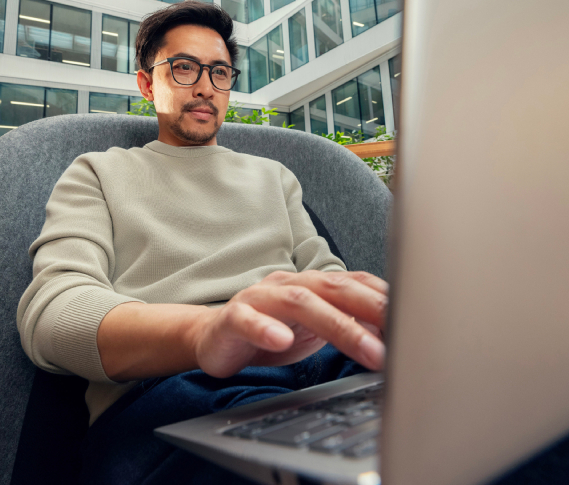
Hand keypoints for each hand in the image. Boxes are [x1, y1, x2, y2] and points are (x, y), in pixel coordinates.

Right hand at [193, 270, 386, 378]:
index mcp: (312, 286)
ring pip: (299, 302)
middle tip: (404, 335)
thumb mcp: (315, 330)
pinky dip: (265, 328)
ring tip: (368, 351)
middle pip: (334, 289)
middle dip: (372, 310)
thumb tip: (392, 333)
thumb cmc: (271, 332)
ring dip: (337, 326)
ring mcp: (261, 298)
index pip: (354, 284)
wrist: (216, 335)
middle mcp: (290, 285)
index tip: (419, 317)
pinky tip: (282, 341)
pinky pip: (248, 319)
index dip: (385, 298)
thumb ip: (347, 324)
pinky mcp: (233, 318)